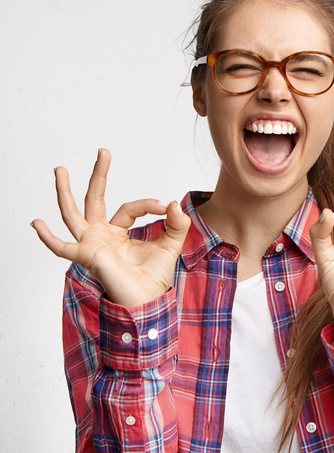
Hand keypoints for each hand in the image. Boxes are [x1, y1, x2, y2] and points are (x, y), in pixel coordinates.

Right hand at [31, 149, 190, 307]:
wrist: (148, 301)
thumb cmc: (154, 277)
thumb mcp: (172, 244)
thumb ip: (177, 224)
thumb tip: (174, 203)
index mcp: (118, 233)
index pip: (129, 208)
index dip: (148, 204)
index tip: (165, 206)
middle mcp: (101, 236)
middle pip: (95, 199)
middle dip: (98, 175)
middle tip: (103, 151)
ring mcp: (90, 244)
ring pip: (72, 214)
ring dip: (65, 192)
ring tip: (60, 169)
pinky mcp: (86, 256)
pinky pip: (61, 247)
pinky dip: (48, 237)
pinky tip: (36, 223)